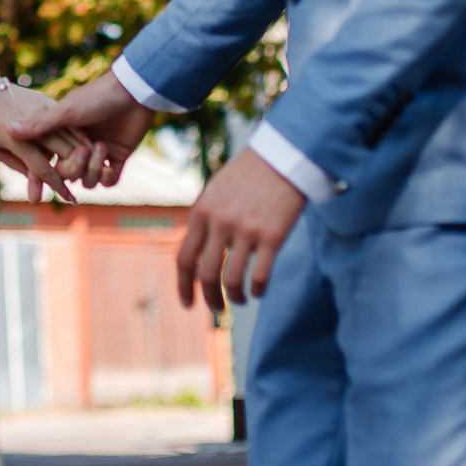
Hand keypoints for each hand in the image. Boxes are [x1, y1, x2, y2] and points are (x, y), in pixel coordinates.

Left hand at [0, 85, 82, 204]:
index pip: (43, 168)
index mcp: (15, 140)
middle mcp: (33, 124)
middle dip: (74, 171)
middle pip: (63, 152)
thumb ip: (18, 167)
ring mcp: (41, 110)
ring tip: (86, 168)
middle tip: (79, 184)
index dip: (58, 186)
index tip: (69, 198)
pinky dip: (78, 135)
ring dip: (80, 153)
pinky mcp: (46, 100)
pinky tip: (84, 147)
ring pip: (69, 136)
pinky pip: (67, 121)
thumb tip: (36, 190)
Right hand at [7, 70, 155, 192]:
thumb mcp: (65, 111)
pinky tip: (110, 167)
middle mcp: (79, 146)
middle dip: (74, 168)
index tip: (34, 194)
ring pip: (88, 179)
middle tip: (85, 150)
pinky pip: (109, 181)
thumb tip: (7, 129)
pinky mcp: (118, 157)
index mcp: (63, 136)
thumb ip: (38, 125)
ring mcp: (98, 153)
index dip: (40, 178)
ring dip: (93, 169)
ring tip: (102, 148)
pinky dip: (108, 178)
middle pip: (68, 173)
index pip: (46, 162)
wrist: (132, 92)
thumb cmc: (96, 97)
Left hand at [176, 147, 306, 310]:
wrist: (281, 156)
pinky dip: (257, 290)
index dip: (183, 286)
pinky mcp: (272, 236)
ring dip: (235, 298)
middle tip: (217, 309)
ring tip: (240, 300)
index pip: (184, 259)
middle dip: (209, 299)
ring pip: (233, 281)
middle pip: (207, 275)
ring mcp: (246, 230)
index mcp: (202, 212)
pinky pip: (259, 277)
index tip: (187, 304)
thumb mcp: (215, 191)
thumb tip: (196, 251)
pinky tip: (259, 291)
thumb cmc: (248, 174)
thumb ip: (204, 219)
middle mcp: (220, 223)